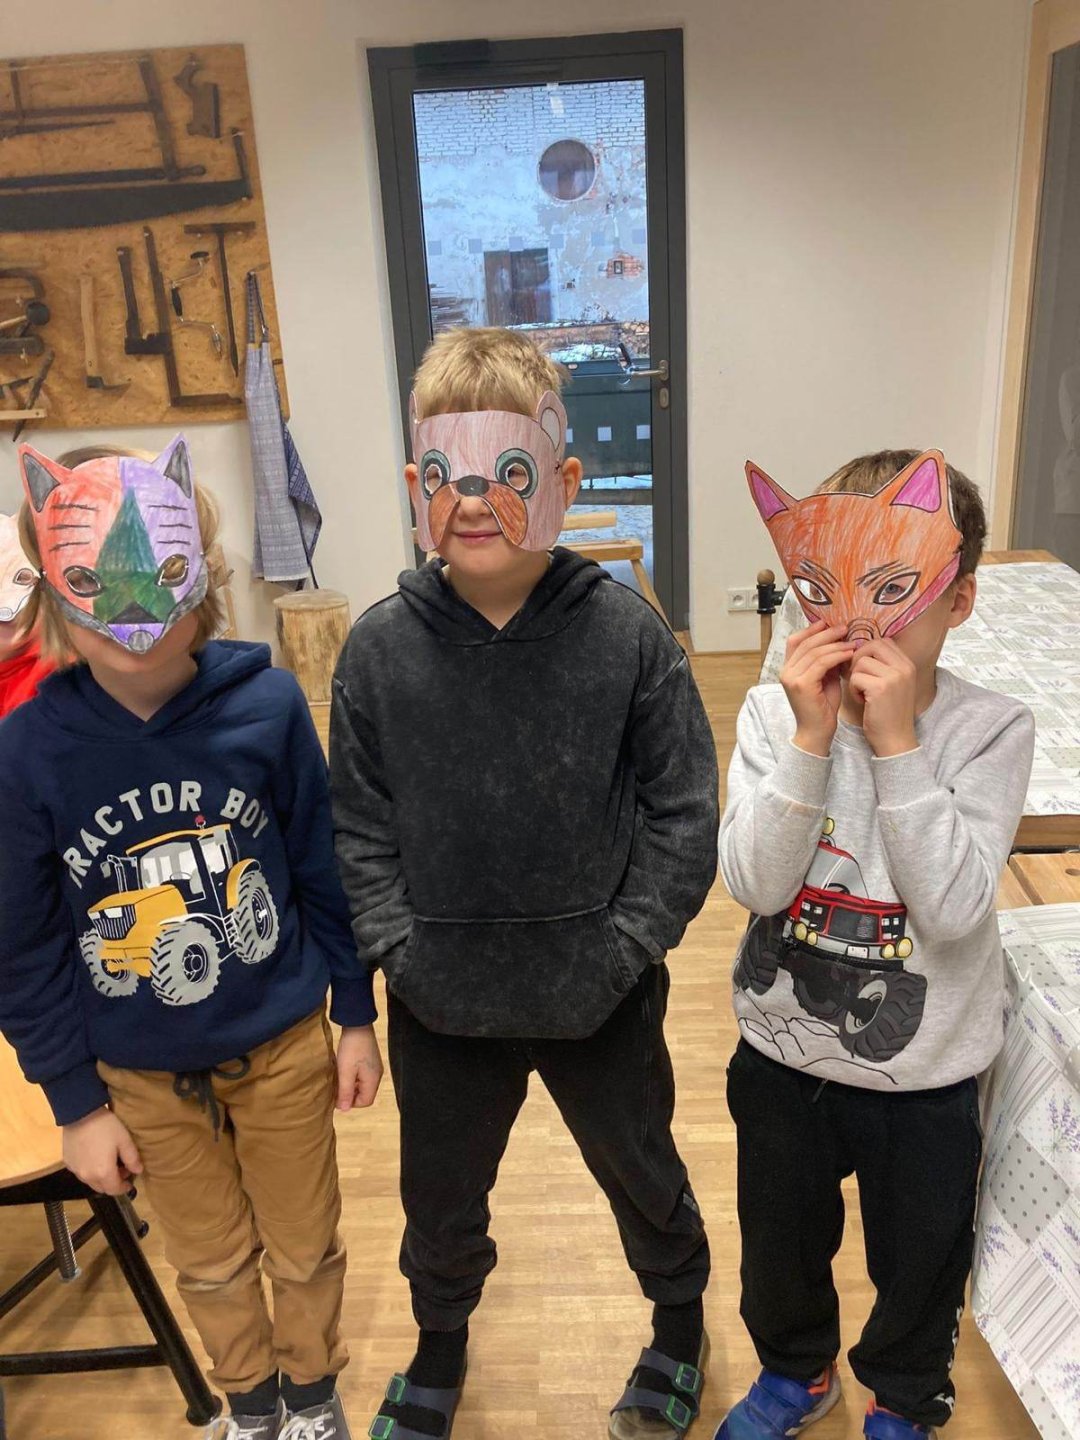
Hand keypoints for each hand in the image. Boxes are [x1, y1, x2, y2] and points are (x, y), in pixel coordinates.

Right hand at [62, 1107, 141, 1195]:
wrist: (79, 1114)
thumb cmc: (105, 1127)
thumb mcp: (124, 1140)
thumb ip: (132, 1159)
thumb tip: (138, 1171)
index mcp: (103, 1173)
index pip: (114, 1190)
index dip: (124, 1188)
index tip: (130, 1182)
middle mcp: (87, 1177)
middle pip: (102, 1188)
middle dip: (113, 1183)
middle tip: (121, 1169)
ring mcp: (75, 1171)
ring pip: (90, 1182)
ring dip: (101, 1178)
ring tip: (109, 1163)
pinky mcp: (68, 1163)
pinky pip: (81, 1173)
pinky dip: (90, 1171)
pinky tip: (94, 1157)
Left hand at [336, 1025, 382, 1110]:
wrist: (358, 1024)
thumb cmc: (352, 1048)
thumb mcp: (345, 1072)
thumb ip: (345, 1092)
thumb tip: (344, 1110)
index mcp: (373, 1080)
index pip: (365, 1102)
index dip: (351, 1103)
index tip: (338, 1096)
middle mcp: (377, 1075)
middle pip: (364, 1094)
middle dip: (350, 1094)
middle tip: (336, 1086)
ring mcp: (374, 1067)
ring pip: (362, 1084)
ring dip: (350, 1084)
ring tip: (339, 1077)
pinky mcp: (370, 1060)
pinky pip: (362, 1075)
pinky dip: (352, 1076)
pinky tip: (344, 1068)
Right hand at [780, 622, 855, 756]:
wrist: (817, 733)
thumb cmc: (822, 709)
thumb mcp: (825, 679)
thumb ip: (827, 662)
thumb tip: (839, 643)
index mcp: (788, 669)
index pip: (795, 641)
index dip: (811, 629)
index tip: (829, 623)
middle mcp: (786, 671)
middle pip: (805, 642)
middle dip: (826, 633)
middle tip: (845, 627)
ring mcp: (792, 678)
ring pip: (814, 651)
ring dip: (835, 644)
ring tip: (851, 641)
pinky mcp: (802, 685)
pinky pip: (821, 663)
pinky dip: (836, 656)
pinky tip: (849, 653)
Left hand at [847, 639, 918, 756]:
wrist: (895, 739)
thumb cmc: (888, 713)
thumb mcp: (892, 684)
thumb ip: (882, 666)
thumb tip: (857, 648)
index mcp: (908, 665)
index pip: (883, 642)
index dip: (867, 650)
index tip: (861, 666)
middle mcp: (904, 667)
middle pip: (872, 646)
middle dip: (858, 659)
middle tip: (856, 676)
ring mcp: (894, 677)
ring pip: (861, 662)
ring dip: (855, 677)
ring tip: (862, 693)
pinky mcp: (881, 688)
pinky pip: (855, 677)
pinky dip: (853, 689)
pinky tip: (862, 701)